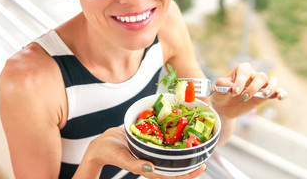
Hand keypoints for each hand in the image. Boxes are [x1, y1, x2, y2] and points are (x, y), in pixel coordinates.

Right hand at [77, 127, 205, 178]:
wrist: (102, 142)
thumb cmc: (109, 152)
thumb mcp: (121, 158)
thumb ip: (135, 165)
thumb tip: (151, 169)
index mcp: (149, 169)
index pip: (172, 176)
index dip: (187, 174)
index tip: (200, 168)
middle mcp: (153, 161)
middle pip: (176, 165)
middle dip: (191, 163)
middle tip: (204, 156)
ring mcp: (152, 152)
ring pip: (172, 154)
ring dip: (184, 150)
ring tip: (197, 144)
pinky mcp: (150, 142)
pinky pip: (164, 142)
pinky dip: (173, 138)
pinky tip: (180, 131)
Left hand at [211, 62, 286, 118]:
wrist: (224, 107)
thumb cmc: (222, 93)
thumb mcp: (219, 88)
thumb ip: (224, 85)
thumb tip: (233, 89)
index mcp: (240, 70)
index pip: (244, 70)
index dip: (240, 80)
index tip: (234, 91)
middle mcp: (252, 76)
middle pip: (260, 76)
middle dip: (253, 87)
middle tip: (243, 97)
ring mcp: (261, 86)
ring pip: (272, 81)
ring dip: (270, 87)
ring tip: (264, 95)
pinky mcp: (266, 96)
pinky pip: (278, 91)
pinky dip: (282, 93)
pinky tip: (280, 97)